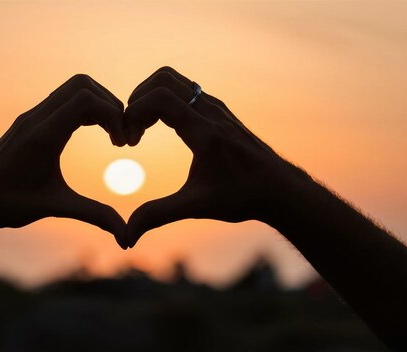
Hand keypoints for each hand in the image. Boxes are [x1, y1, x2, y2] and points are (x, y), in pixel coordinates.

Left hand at [0, 74, 127, 248]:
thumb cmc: (8, 205)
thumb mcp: (55, 207)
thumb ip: (94, 215)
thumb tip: (126, 236)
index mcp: (43, 136)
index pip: (86, 100)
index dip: (114, 114)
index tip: (122, 144)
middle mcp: (35, 118)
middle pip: (82, 84)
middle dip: (110, 104)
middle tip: (120, 135)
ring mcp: (30, 116)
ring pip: (72, 88)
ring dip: (97, 104)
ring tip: (111, 134)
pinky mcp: (29, 120)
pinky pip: (62, 100)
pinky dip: (84, 108)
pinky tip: (93, 133)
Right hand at [124, 67, 306, 247]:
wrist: (279, 190)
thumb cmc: (241, 197)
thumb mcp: (195, 207)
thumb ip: (158, 215)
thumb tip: (127, 237)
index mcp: (205, 131)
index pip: (161, 98)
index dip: (135, 113)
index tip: (130, 142)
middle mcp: (211, 112)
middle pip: (164, 79)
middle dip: (139, 98)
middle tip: (132, 128)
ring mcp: (216, 108)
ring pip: (175, 80)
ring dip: (151, 98)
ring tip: (142, 128)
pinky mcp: (218, 111)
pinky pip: (185, 91)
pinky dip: (165, 101)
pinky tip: (161, 129)